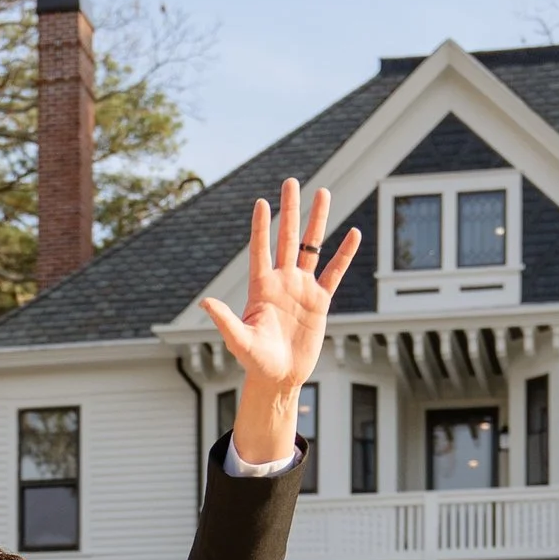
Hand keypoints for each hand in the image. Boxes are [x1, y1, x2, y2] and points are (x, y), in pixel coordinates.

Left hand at [198, 178, 359, 461]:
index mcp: (261, 287)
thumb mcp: (239, 341)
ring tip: (323, 193)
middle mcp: (282, 281)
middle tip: (291, 182)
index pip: (260, 250)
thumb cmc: (256, 362)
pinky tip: (353, 233)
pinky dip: (344, 254)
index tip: (261, 202)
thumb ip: (225, 320)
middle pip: (287, 239)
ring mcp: (302, 288)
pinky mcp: (320, 301)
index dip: (261, 227)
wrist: (279, 377)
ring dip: (317, 221)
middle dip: (290, 210)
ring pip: (312, 248)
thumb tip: (205, 303)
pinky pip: (334, 272)